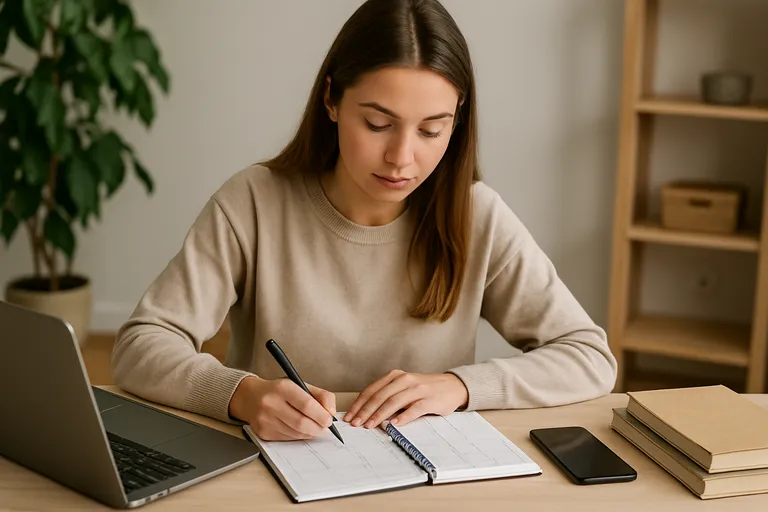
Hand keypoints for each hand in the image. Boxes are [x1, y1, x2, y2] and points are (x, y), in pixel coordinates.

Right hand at [229, 376, 336, 440]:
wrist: (250, 397)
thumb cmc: (279, 391)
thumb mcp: (300, 384)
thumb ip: (321, 396)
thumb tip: (331, 413)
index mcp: (282, 388)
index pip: (306, 404)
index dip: (321, 415)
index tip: (329, 420)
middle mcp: (271, 404)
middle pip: (301, 423)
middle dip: (318, 428)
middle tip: (325, 427)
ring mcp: (265, 420)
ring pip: (296, 433)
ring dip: (309, 433)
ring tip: (314, 427)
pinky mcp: (263, 433)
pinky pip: (288, 439)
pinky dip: (298, 436)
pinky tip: (299, 429)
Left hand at [343, 370, 468, 428]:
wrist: (451, 386)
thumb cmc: (423, 390)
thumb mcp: (403, 388)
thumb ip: (387, 396)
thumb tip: (365, 413)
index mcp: (395, 376)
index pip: (372, 390)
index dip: (359, 404)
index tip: (349, 417)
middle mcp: (404, 380)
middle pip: (380, 396)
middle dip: (365, 411)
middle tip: (356, 424)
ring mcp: (418, 389)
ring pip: (394, 401)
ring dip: (380, 415)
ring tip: (370, 426)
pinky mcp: (430, 399)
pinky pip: (414, 409)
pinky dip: (403, 417)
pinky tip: (394, 425)